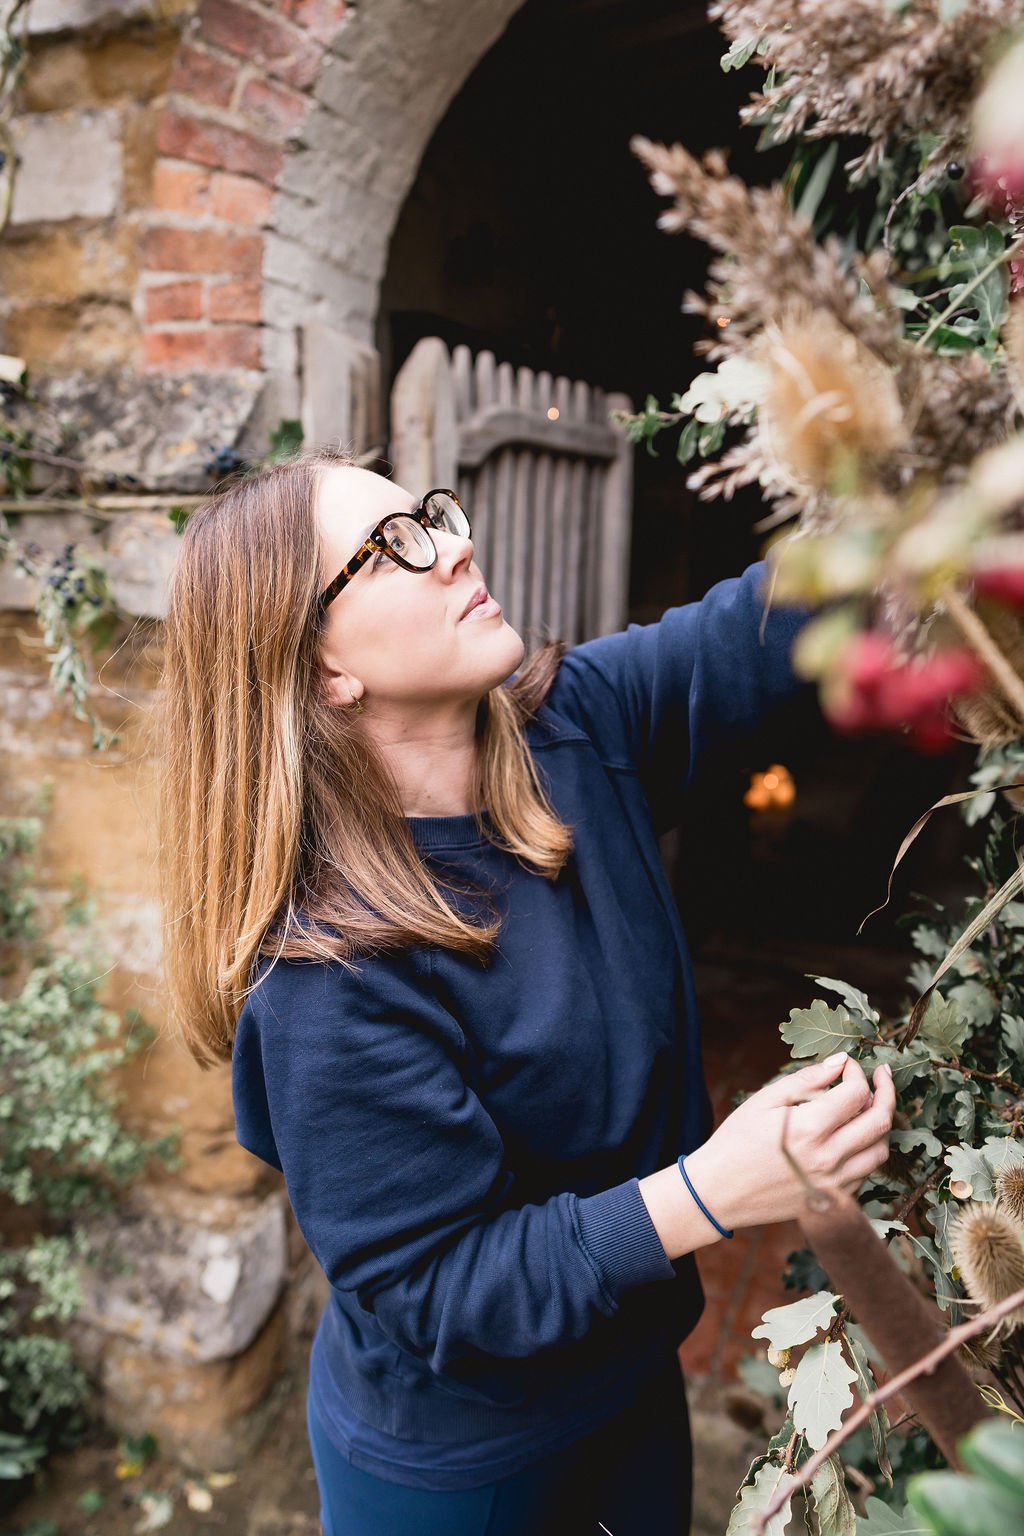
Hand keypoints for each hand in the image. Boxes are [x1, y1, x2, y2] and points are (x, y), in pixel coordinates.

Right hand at [683, 1052, 894, 1234]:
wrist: (718, 1192)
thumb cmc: (736, 1141)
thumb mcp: (765, 1101)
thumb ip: (806, 1079)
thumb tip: (840, 1061)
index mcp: (809, 1129)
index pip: (856, 1094)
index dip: (857, 1073)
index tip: (848, 1064)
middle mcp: (828, 1158)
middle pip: (879, 1121)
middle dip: (886, 1092)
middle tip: (880, 1075)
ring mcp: (834, 1184)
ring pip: (880, 1150)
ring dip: (880, 1123)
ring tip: (869, 1106)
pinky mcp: (833, 1200)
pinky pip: (866, 1172)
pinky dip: (867, 1150)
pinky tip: (852, 1135)